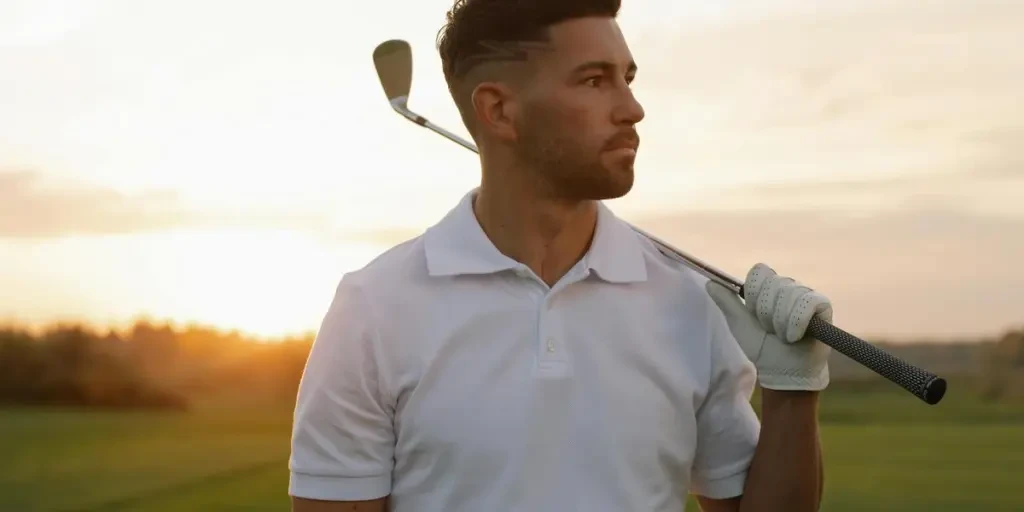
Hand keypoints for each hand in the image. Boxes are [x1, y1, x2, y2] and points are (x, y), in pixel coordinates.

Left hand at [706, 263, 832, 390]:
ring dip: (780, 322)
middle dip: (766, 313)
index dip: (753, 294)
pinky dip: (796, 321)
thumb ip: (726, 302)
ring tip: (782, 336)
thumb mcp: (739, 324)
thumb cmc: (762, 349)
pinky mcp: (822, 306)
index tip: (753, 314)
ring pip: (789, 294)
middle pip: (773, 283)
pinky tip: (794, 336)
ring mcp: (806, 296)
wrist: (783, 373)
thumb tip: (709, 282)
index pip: (759, 272)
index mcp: (767, 289)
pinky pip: (808, 302)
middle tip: (770, 330)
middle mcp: (788, 288)